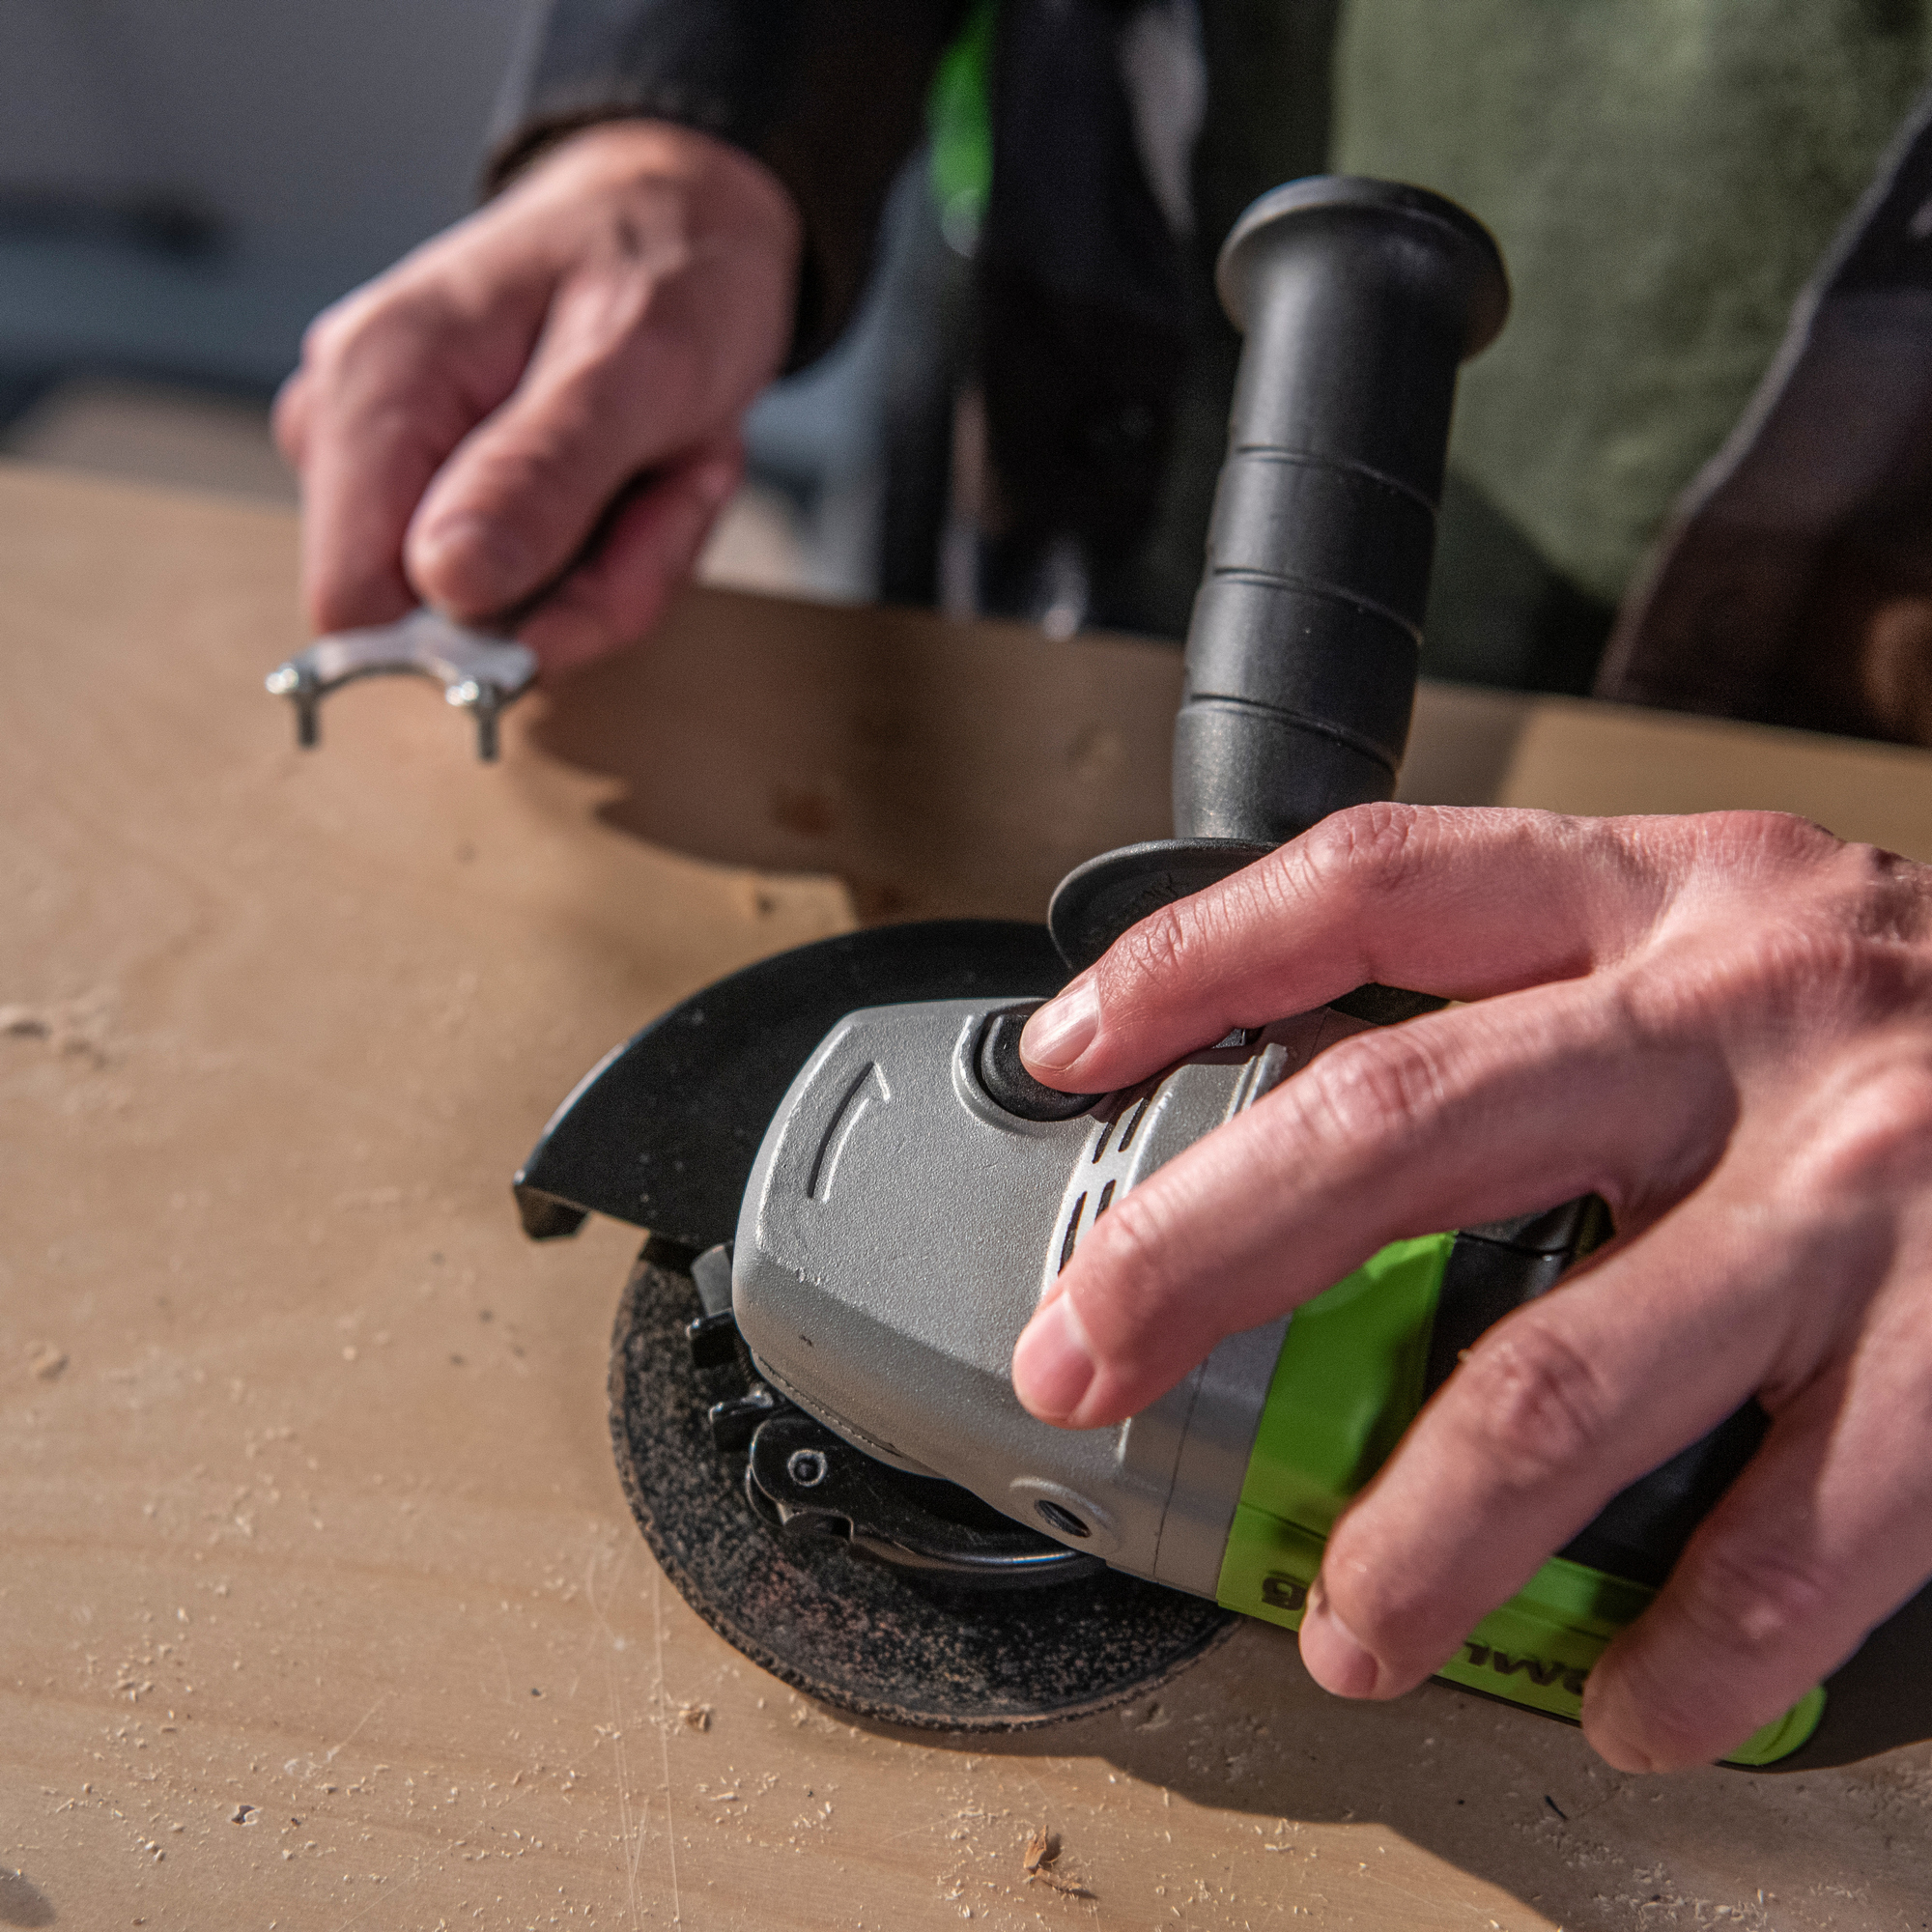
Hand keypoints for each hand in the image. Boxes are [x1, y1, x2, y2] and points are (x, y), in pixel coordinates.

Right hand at [274, 120, 800, 673]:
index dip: (480, 624)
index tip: (594, 553)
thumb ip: (541, 474)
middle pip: (450, 621)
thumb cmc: (665, 268)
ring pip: (512, 616)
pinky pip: (542, 593)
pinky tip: (640, 476)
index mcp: (377, 382)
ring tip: (656, 462)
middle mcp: (359, 428)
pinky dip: (618, 556)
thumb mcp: (638, 365)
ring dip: (618, 566)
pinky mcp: (448, 498)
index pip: (357, 603)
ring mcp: (400, 469)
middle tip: (659, 483)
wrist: (686, 218)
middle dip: (586, 585)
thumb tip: (445, 582)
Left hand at [1011, 803, 1931, 1770]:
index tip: (1068, 1048)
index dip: (1191, 961)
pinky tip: (1625, 1702)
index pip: (1369, 886)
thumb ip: (1549, 1004)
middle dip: (1197, 1258)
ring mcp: (1856, 1180)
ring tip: (1347, 1628)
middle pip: (1392, 1126)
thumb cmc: (1925, 1020)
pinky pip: (1795, 1534)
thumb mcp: (1733, 941)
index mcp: (1658, 903)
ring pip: (1562, 1374)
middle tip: (1083, 1360)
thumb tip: (1326, 1135)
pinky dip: (1691, 1647)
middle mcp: (1737, 1017)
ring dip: (1421, 1530)